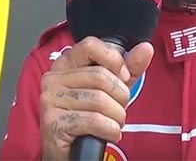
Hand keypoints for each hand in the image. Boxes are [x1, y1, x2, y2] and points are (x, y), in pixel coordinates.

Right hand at [39, 36, 153, 159]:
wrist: (72, 151)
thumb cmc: (89, 116)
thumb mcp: (113, 88)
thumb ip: (129, 67)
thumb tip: (145, 48)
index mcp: (66, 63)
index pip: (91, 45)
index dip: (114, 60)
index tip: (124, 76)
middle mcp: (53, 78)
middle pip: (100, 76)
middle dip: (121, 96)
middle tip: (120, 108)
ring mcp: (50, 100)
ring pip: (100, 100)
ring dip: (117, 116)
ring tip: (114, 122)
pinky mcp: (53, 122)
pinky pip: (94, 120)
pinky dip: (110, 129)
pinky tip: (110, 133)